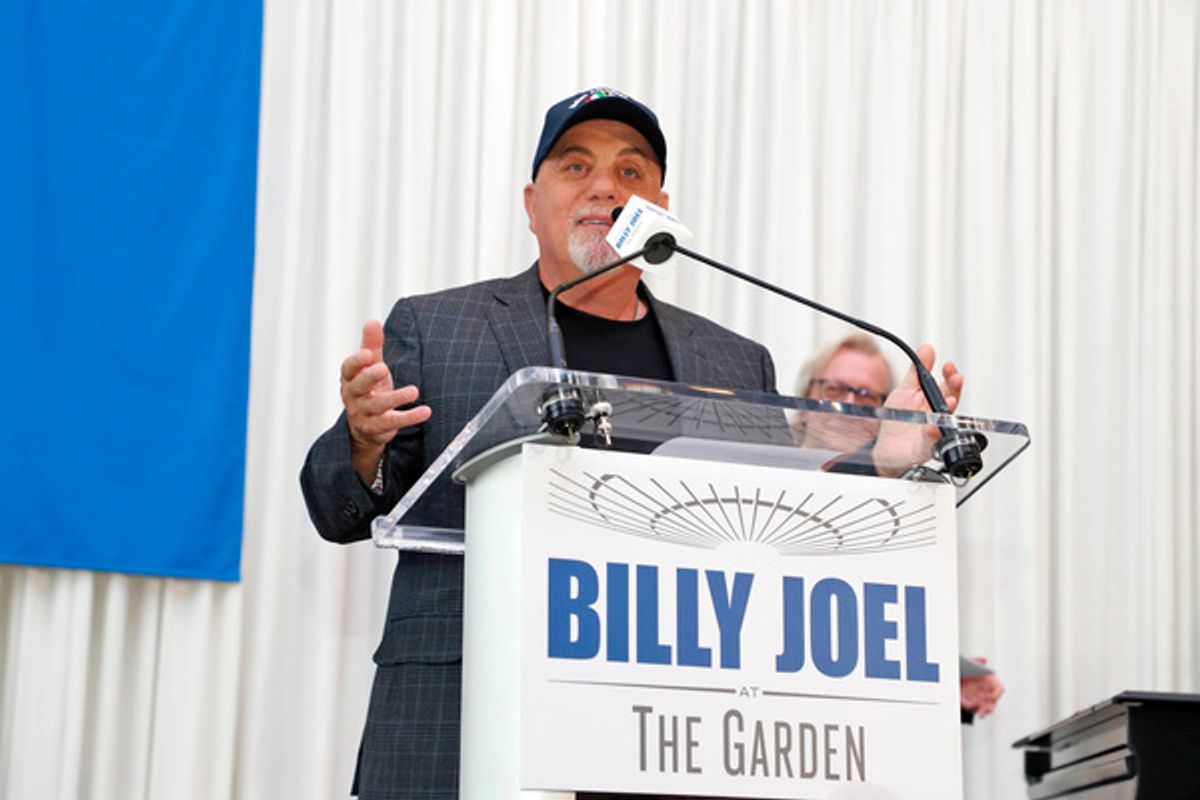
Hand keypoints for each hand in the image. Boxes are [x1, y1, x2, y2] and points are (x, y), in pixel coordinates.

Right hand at [340, 319, 431, 483]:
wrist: (365, 426)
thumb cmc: (369, 389)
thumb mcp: (371, 366)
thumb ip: (372, 345)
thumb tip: (372, 321)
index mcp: (350, 378)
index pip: (348, 369)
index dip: (357, 362)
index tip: (368, 354)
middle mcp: (353, 396)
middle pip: (359, 386)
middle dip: (369, 377)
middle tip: (383, 367)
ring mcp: (363, 414)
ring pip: (377, 406)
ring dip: (396, 398)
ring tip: (414, 391)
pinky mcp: (376, 428)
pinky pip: (392, 422)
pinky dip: (409, 417)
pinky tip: (424, 411)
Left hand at [872, 344, 962, 475]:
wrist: (886, 448)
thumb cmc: (898, 421)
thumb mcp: (905, 391)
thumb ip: (917, 372)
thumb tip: (927, 349)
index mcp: (933, 401)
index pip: (947, 386)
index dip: (950, 376)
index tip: (948, 365)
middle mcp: (937, 416)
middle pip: (951, 401)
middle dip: (954, 388)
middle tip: (955, 378)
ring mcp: (933, 432)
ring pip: (945, 421)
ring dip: (948, 411)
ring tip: (948, 400)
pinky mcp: (925, 448)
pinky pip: (931, 442)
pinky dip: (932, 435)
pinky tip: (931, 428)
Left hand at [959, 658, 1003, 717]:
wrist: (952, 672)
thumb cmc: (965, 668)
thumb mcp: (971, 662)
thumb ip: (977, 661)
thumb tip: (983, 659)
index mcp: (989, 681)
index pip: (999, 689)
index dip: (998, 693)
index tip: (993, 697)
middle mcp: (985, 691)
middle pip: (993, 702)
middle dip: (991, 707)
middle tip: (988, 709)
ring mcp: (977, 697)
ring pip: (984, 707)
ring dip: (984, 711)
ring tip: (982, 714)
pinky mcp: (968, 700)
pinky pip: (970, 706)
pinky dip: (971, 706)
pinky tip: (971, 705)